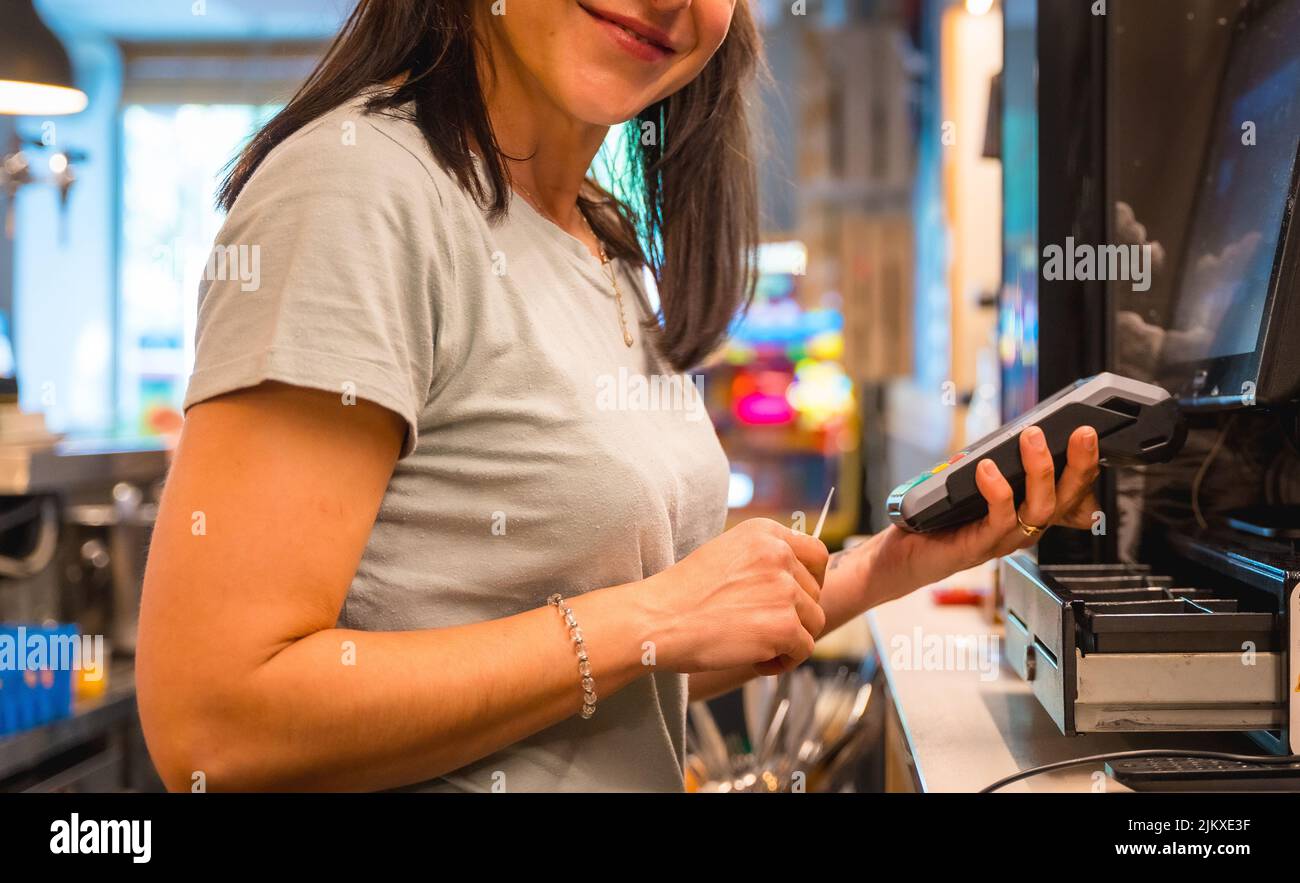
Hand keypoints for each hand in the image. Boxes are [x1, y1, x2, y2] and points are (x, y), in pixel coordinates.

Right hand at [638, 518, 828, 676]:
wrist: (657, 619)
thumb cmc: (682, 594)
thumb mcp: (725, 554)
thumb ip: (761, 561)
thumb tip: (793, 582)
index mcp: (765, 533)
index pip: (816, 553)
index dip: (812, 580)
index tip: (797, 598)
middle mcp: (779, 555)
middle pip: (815, 592)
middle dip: (795, 614)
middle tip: (761, 628)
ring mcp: (784, 590)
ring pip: (813, 621)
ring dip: (790, 638)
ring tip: (756, 646)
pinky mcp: (784, 625)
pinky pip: (804, 649)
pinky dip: (784, 661)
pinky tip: (756, 660)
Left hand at [881, 425, 1100, 595]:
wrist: (907, 556)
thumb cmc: (942, 519)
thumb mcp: (976, 485)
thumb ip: (999, 464)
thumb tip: (1016, 431)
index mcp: (1029, 512)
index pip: (1072, 491)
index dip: (1088, 469)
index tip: (1092, 436)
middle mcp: (1024, 528)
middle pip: (1067, 499)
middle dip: (1081, 464)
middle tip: (1083, 432)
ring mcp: (1005, 539)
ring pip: (1040, 508)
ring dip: (1040, 470)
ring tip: (1033, 438)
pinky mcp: (980, 546)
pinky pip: (999, 519)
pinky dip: (997, 491)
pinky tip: (988, 469)